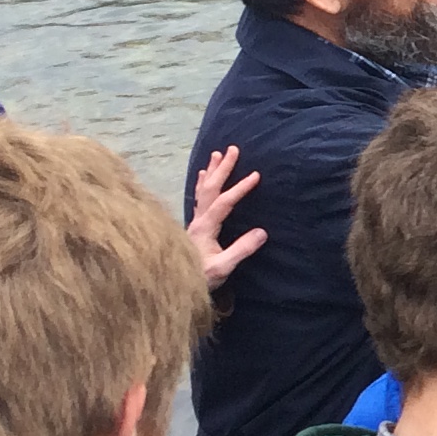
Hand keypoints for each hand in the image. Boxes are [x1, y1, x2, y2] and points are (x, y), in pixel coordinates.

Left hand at [188, 146, 265, 290]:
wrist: (175, 285)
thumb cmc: (200, 278)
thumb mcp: (223, 267)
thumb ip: (241, 250)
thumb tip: (262, 232)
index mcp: (205, 228)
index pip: (224, 202)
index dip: (240, 188)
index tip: (256, 175)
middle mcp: (198, 220)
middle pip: (210, 189)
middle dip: (222, 169)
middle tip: (232, 150)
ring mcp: (194, 222)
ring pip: (203, 190)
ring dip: (211, 171)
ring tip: (217, 154)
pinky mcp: (194, 225)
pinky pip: (198, 197)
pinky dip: (201, 184)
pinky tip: (201, 175)